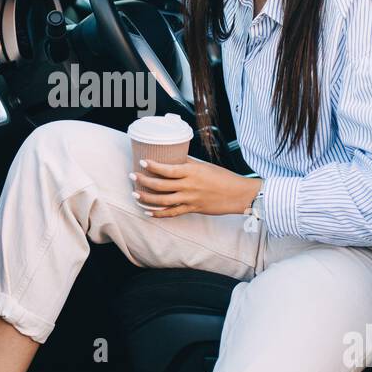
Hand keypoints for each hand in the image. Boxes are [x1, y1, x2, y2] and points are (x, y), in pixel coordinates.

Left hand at [130, 158, 261, 218]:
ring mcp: (189, 199)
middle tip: (132, 177)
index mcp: (192, 172)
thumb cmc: (223, 177)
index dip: (153, 166)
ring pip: (163, 201)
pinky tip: (148, 212)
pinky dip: (159, 213)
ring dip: (147, 199)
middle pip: (161, 185)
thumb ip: (188, 164)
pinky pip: (172, 213)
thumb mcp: (205, 166)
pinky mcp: (192, 209)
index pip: (167, 169)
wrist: (238, 194)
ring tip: (135, 195)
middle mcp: (188, 186)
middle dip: (144, 181)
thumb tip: (173, 158)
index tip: (142, 162)